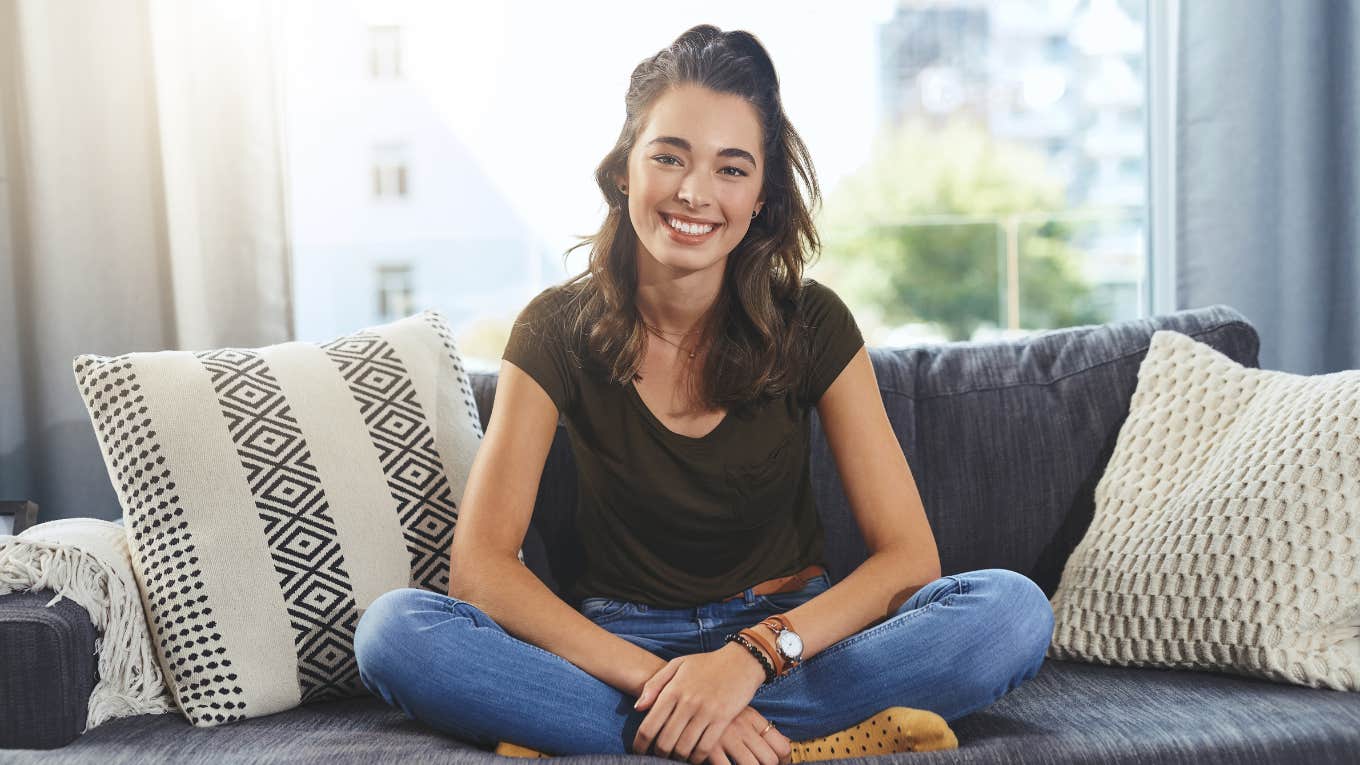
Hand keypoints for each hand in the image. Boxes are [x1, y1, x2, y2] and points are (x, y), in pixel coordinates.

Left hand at [631, 644, 767, 761]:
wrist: (741, 660)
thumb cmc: (707, 663)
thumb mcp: (677, 665)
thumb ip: (654, 685)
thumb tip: (638, 708)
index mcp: (672, 690)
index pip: (649, 727)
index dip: (640, 745)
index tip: (638, 751)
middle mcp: (687, 702)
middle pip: (664, 742)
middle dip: (658, 754)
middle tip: (657, 757)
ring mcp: (706, 712)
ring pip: (684, 748)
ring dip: (676, 758)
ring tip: (674, 758)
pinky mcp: (723, 719)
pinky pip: (705, 747)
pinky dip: (696, 757)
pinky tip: (693, 757)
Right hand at [706, 706, 792, 764]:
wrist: (685, 689)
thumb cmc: (713, 702)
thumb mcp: (738, 708)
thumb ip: (756, 726)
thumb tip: (781, 748)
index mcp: (753, 718)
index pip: (782, 746)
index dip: (784, 762)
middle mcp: (743, 728)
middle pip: (770, 760)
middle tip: (756, 764)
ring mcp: (726, 737)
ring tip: (738, 763)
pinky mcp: (708, 746)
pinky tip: (722, 764)